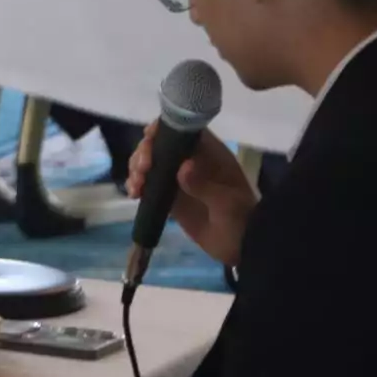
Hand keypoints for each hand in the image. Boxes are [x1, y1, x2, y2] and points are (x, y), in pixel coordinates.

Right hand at [126, 125, 256, 268]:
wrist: (242, 247)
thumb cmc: (240, 219)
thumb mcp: (227, 203)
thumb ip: (204, 185)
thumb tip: (182, 168)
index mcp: (208, 153)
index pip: (182, 130)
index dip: (163, 129)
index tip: (149, 138)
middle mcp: (190, 161)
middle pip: (160, 144)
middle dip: (145, 152)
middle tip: (142, 170)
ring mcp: (179, 179)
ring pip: (150, 163)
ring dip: (137, 169)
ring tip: (137, 186)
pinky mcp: (170, 197)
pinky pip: (148, 185)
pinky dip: (137, 186)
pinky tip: (134, 194)